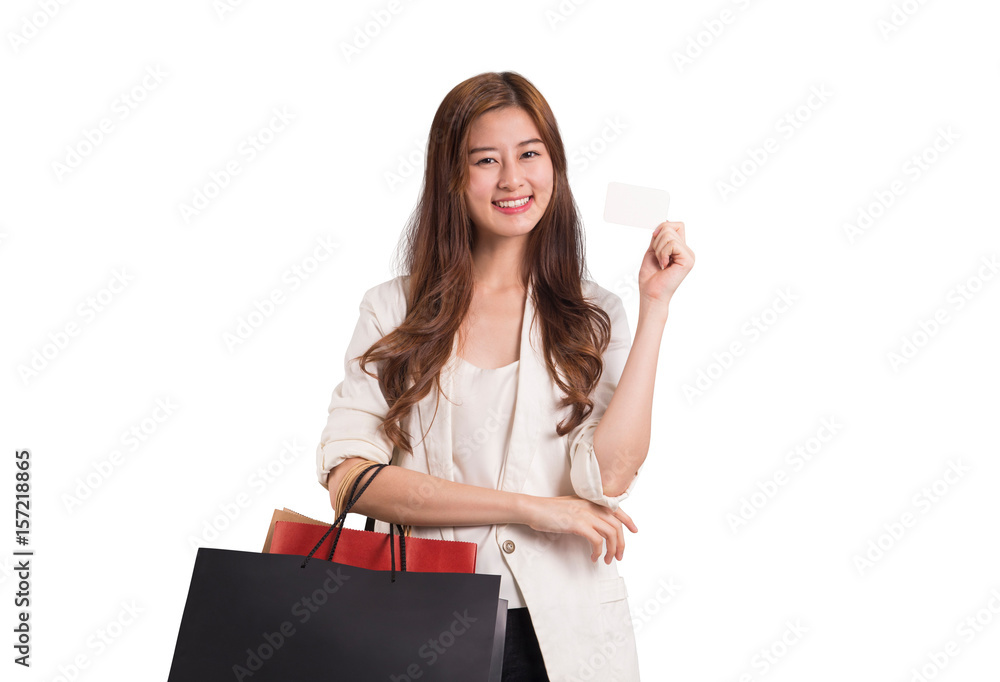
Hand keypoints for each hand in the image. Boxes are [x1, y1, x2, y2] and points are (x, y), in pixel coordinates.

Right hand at [522, 495, 637, 563]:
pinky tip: (594, 557)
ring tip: (608, 560)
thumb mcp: (572, 506)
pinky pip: (596, 540)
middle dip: (621, 543)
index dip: (628, 520)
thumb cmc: (548, 510)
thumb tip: (596, 526)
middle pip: (616, 525)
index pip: (616, 509)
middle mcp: (591, 506)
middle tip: (619, 556)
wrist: (533, 508)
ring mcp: (585, 514)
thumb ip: (585, 512)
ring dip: (612, 550)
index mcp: (590, 501)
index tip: (634, 530)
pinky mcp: (578, 524)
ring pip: (610, 533)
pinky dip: (598, 551)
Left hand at [639, 220, 693, 311]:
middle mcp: (686, 251)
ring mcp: (689, 256)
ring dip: (658, 249)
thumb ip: (659, 237)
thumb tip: (665, 222)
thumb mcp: (652, 251)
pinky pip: (672, 244)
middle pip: (671, 227)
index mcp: (680, 249)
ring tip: (661, 262)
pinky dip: (662, 253)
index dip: (662, 227)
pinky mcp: (688, 260)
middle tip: (658, 257)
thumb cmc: (651, 277)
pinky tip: (664, 265)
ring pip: (669, 235)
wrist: (651, 294)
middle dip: (657, 240)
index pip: (676, 225)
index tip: (654, 239)